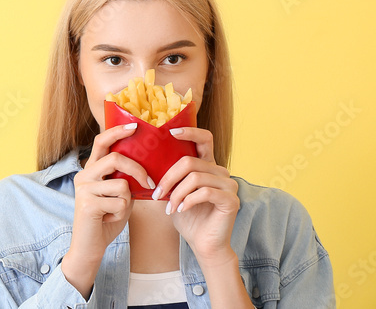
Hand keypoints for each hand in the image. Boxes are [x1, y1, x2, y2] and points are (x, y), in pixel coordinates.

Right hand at [68, 124, 155, 263]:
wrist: (89, 247)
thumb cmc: (106, 220)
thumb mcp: (118, 196)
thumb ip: (125, 180)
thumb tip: (147, 168)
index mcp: (90, 170)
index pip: (102, 142)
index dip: (117, 132)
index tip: (134, 126)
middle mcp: (83, 175)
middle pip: (115, 158)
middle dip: (137, 169)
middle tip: (149, 182)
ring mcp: (84, 189)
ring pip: (121, 184)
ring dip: (127, 201)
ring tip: (116, 212)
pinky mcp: (87, 204)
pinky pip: (119, 203)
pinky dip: (121, 213)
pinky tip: (110, 220)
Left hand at [155, 126, 239, 262]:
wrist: (202, 243)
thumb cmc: (186, 216)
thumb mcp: (173, 191)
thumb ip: (168, 175)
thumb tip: (144, 158)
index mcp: (207, 165)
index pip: (204, 138)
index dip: (189, 131)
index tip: (171, 132)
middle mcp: (221, 172)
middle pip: (190, 161)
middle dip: (168, 177)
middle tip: (157, 193)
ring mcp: (229, 185)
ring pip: (195, 177)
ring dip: (176, 193)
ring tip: (169, 206)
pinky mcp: (232, 200)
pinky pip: (205, 192)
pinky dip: (188, 200)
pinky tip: (180, 210)